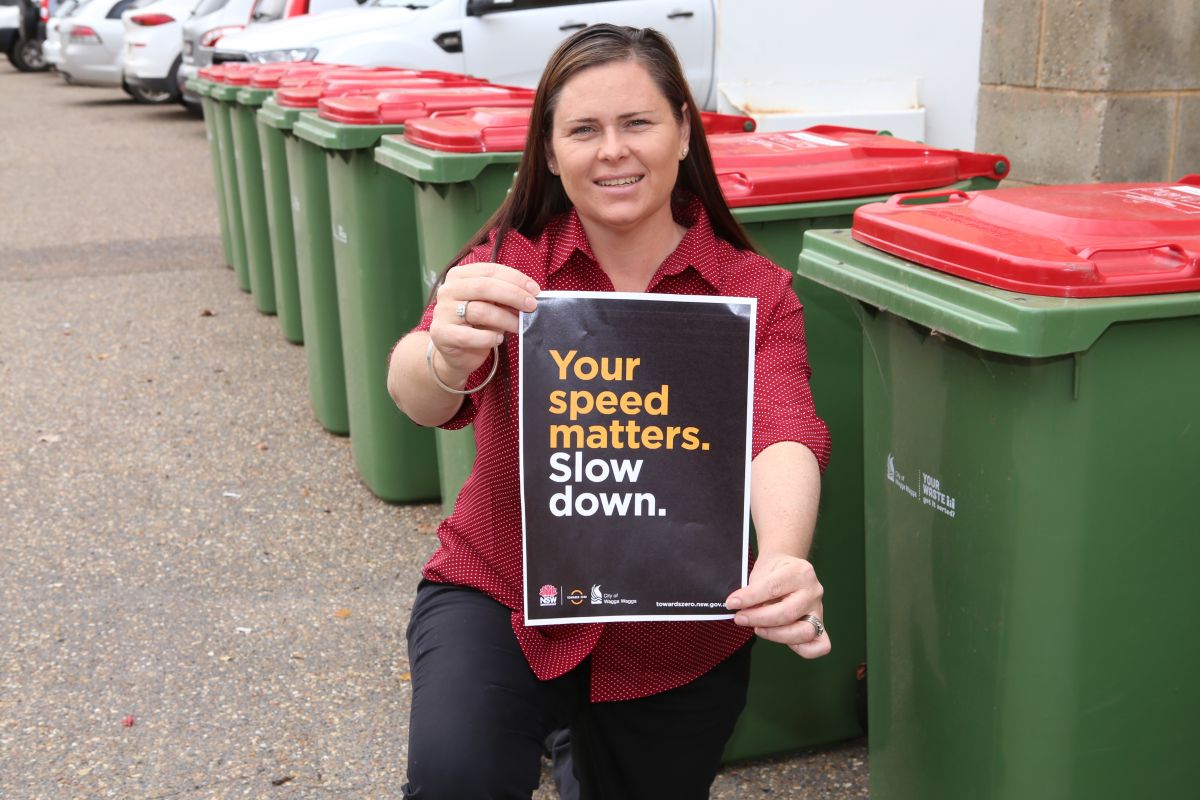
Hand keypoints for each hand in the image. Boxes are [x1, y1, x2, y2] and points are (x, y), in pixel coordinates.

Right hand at [429, 262, 539, 380]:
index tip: (534, 290)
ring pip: (480, 311)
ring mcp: (442, 312)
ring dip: (505, 319)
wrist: (455, 353)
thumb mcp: (491, 305)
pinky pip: (468, 336)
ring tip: (519, 326)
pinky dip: (488, 338)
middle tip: (531, 306)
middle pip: (483, 287)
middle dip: (513, 295)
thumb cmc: (477, 324)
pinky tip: (498, 340)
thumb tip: (530, 295)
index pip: (489, 270)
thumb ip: (505, 297)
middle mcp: (447, 290)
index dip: (515, 278)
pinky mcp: (441, 334)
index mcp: (459, 276)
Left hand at [726, 552, 830, 658]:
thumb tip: (742, 611)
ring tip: (757, 628)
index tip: (732, 603)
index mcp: (800, 571)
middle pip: (788, 613)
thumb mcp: (761, 573)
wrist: (788, 567)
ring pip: (803, 632)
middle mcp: (813, 591)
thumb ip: (754, 592)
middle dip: (759, 619)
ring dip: (775, 635)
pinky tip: (781, 638)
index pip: (773, 588)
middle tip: (740, 618)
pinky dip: (801, 648)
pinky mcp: (820, 625)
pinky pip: (820, 646)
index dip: (750, 598)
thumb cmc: (773, 571)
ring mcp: (819, 609)